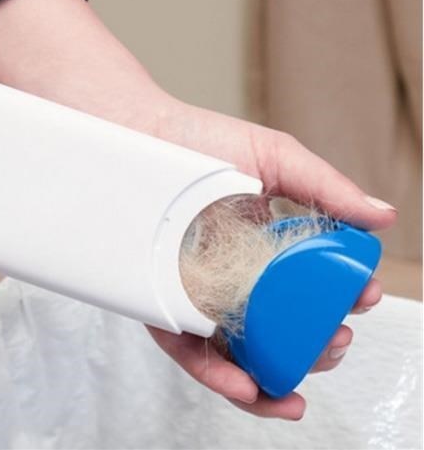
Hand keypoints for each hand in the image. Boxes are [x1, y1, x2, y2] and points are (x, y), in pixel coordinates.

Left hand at [146, 101, 390, 419]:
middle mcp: (234, 275)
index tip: (359, 299)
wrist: (141, 131)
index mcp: (265, 247)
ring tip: (293, 389)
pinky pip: (189, 350)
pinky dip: (217, 374)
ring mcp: (199, 293)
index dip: (336, 302)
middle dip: (313, 348)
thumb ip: (324, 188)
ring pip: (237, 351)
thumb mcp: (272, 157)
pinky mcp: (163, 304)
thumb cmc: (199, 139)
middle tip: (333, 341)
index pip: (308, 288)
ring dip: (270, 380)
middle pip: (279, 328)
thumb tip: (379, 217)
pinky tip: (245, 385)